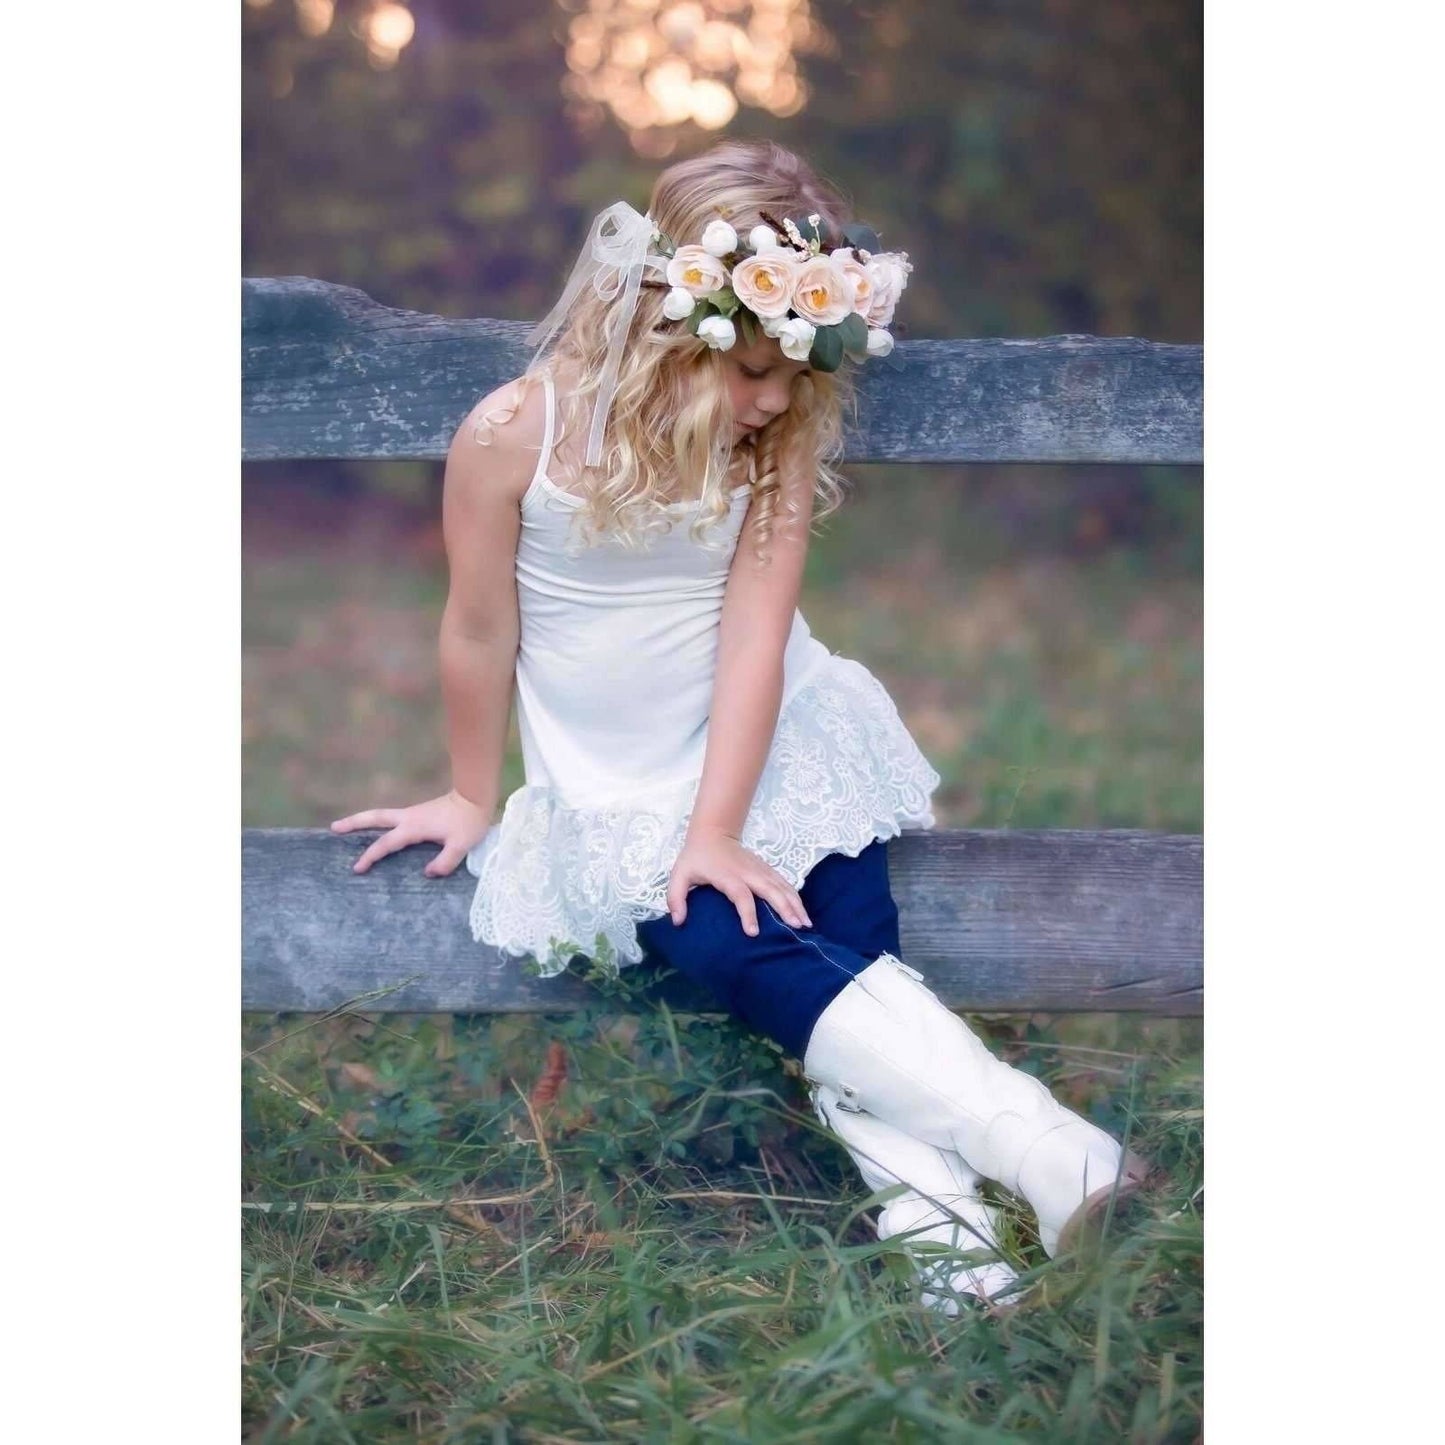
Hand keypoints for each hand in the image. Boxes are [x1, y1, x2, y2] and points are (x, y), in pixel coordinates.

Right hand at [330, 789, 493, 876]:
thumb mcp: (461, 845)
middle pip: (374, 818)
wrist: (476, 797)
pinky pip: (392, 818)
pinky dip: (378, 822)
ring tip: (345, 825)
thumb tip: (427, 874)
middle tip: (333, 828)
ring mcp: (412, 813)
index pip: (386, 843)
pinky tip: (378, 829)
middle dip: (354, 823)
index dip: (371, 856)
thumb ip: (445, 862)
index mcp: (414, 827)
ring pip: (381, 815)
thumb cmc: (469, 822)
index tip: (357, 868)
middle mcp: (408, 817)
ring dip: (363, 819)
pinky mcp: (418, 813)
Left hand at [666, 825, 812, 935]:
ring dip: (795, 904)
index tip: (753, 932)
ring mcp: (760, 869)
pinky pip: (784, 884)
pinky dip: (795, 897)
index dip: (746, 913)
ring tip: (805, 924)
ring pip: (782, 886)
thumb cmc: (696, 858)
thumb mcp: (679, 875)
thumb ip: (675, 898)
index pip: (741, 895)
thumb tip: (678, 922)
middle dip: (784, 908)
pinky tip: (803, 913)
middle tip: (795, 927)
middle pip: (770, 890)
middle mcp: (748, 872)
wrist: (713, 832)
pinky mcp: (766, 869)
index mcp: (728, 876)